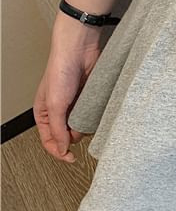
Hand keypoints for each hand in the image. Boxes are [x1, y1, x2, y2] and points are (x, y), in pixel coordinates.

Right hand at [34, 11, 104, 162]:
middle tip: (80, 128)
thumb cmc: (61, 71)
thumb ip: (57, 128)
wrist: (79, 51)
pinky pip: (92, 114)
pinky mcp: (88, 98)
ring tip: (88, 114)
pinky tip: (97, 111)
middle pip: (66, 135)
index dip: (59, 152)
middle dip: (74, 136)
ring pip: (81, 126)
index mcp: (43, 113)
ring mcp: (74, 105)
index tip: (72, 159)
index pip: (49, 141)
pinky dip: (94, 116)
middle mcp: (58, 111)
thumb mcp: (55, 105)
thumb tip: (62, 148)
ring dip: (86, 125)